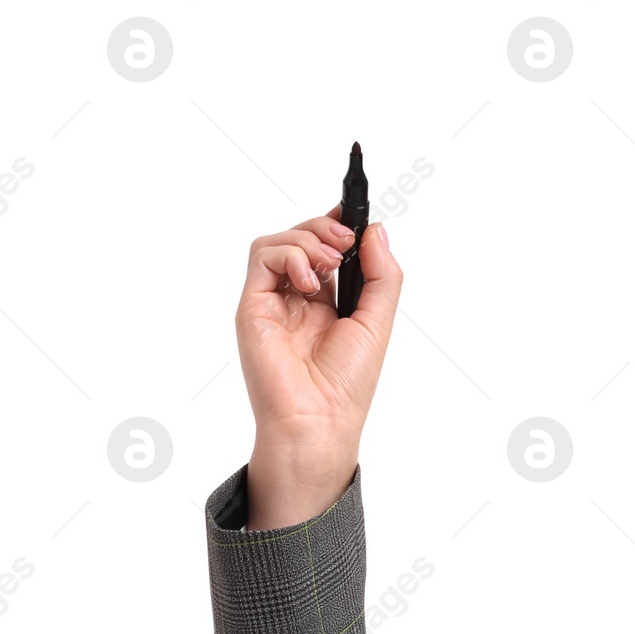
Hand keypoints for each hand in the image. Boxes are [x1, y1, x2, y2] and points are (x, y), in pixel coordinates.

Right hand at [236, 204, 402, 527]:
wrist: (319, 420)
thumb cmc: (347, 384)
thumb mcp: (378, 322)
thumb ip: (382, 275)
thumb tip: (375, 230)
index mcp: (328, 303)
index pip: (328, 249)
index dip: (340, 225)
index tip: (355, 213)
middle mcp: (298, 299)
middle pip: (303, 237)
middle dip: (327, 228)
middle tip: (346, 245)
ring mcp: (273, 300)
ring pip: (279, 241)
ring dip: (309, 239)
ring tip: (330, 263)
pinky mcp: (253, 305)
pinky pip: (262, 256)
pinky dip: (289, 256)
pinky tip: (311, 282)